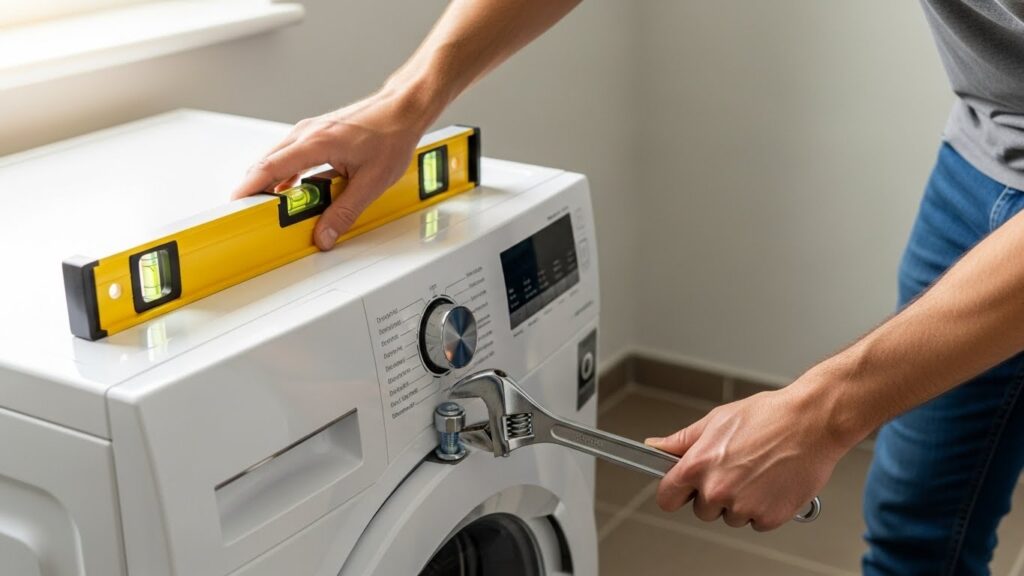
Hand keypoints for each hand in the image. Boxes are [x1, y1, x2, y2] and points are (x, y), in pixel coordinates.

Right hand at [231, 90, 433, 249]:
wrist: (402, 110)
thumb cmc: (391, 135)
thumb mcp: (372, 182)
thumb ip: (345, 212)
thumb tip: (324, 235)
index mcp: (316, 142)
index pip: (271, 167)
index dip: (249, 188)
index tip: (235, 204)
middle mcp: (306, 133)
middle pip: (266, 164)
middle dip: (254, 190)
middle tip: (248, 214)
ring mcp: (308, 132)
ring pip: (277, 160)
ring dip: (270, 183)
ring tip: (268, 208)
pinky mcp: (314, 135)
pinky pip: (289, 156)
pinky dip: (284, 174)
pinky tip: (290, 191)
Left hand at [645, 385, 851, 530]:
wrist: (811, 422)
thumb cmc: (768, 416)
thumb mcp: (716, 420)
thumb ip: (682, 441)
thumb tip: (656, 446)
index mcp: (699, 465)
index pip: (667, 497)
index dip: (674, 492)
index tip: (682, 489)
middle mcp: (718, 490)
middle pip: (701, 510)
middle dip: (713, 495)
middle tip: (734, 470)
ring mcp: (744, 507)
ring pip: (730, 517)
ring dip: (740, 502)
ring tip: (757, 472)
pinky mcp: (769, 518)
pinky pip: (756, 523)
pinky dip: (763, 508)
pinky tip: (772, 483)